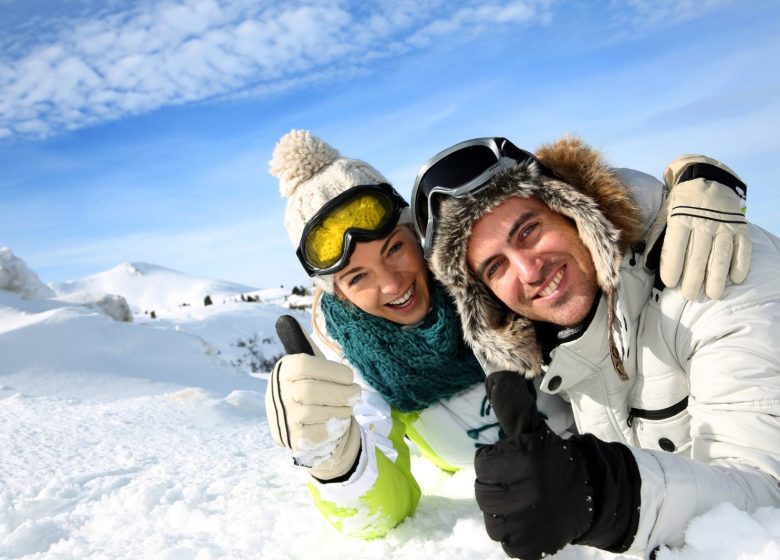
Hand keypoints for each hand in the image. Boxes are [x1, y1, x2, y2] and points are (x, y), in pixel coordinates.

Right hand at [265, 345, 361, 480]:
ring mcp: (284, 418)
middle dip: (342, 392)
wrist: (305, 424)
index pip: (305, 365)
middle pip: (312, 391)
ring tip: (349, 406)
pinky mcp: (293, 440)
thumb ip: (304, 344)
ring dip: (342, 410)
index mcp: (283, 370)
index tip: (349, 376)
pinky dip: (335, 426)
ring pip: (318, 413)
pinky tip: (338, 421)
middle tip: (357, 394)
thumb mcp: (309, 365)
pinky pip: (320, 433)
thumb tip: (284, 318)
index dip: (333, 371)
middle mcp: (278, 393)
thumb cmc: (313, 386)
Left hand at [476, 373, 641, 557]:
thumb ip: (511, 406)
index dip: (495, 461)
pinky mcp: (532, 547)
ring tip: (523, 502)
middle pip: (483, 492)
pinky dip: (515, 534)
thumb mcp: (533, 430)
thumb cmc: (552, 458)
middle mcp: (528, 493)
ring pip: (491, 520)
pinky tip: (529, 521)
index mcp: (526, 460)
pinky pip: (506, 543)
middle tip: (518, 483)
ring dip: (503, 511)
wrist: (590, 494)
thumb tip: (494, 375)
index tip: (514, 461)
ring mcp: (530, 524)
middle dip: (497, 486)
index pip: (482, 464)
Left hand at [649, 155, 749, 299]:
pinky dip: (740, 264)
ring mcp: (723, 225)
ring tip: (713, 294)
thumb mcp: (664, 216)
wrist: (706, 180)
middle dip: (694, 278)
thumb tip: (648, 266)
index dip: (673, 266)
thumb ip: (658, 239)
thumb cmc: (679, 206)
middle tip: (690, 295)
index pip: (676, 246)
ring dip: (717, 277)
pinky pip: (742, 248)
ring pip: (721, 255)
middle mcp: (703, 222)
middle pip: (698, 255)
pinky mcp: (739, 227)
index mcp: (680, 218)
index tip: (670, 283)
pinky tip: (735, 279)